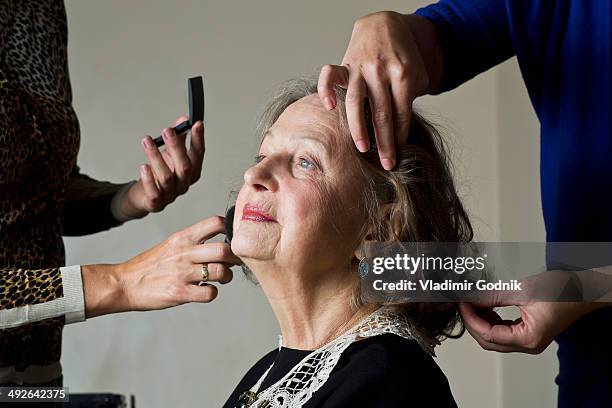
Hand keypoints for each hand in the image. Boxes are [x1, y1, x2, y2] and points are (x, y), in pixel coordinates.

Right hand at [82, 216, 240, 317]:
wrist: (124, 283)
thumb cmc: (151, 265)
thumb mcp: (171, 244)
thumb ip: (195, 241)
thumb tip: (224, 244)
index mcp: (183, 237)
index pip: (215, 223)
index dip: (230, 230)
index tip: (231, 240)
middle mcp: (185, 253)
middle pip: (224, 250)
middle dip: (235, 258)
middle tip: (233, 263)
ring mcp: (182, 273)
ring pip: (221, 272)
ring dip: (226, 277)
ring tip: (220, 278)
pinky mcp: (179, 293)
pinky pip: (210, 293)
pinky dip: (212, 293)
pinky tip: (204, 291)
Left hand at [120, 115, 204, 218]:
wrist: (144, 196)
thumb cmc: (160, 173)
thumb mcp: (170, 153)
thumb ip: (178, 137)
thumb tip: (184, 119)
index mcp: (192, 171)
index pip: (198, 154)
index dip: (198, 139)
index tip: (195, 124)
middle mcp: (184, 183)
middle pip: (185, 166)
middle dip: (176, 147)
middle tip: (167, 130)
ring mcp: (171, 194)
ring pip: (167, 177)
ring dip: (156, 157)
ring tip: (147, 142)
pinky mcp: (156, 203)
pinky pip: (154, 193)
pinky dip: (149, 180)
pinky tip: (144, 167)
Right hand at [317, 12, 441, 169]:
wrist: (385, 26)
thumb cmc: (401, 57)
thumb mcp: (414, 76)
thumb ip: (406, 100)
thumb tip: (396, 134)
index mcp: (403, 75)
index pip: (401, 113)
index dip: (400, 136)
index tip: (398, 155)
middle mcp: (381, 72)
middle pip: (383, 114)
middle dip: (385, 142)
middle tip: (386, 164)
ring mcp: (361, 68)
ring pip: (357, 102)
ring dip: (359, 128)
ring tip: (362, 149)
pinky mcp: (345, 64)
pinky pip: (330, 74)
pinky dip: (326, 89)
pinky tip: (329, 107)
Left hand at [459, 300, 601, 353]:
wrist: (584, 289)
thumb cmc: (563, 290)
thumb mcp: (522, 290)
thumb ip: (493, 296)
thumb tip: (469, 297)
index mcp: (528, 339)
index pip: (489, 335)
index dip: (471, 319)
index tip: (461, 304)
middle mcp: (528, 344)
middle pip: (489, 341)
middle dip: (472, 322)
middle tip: (462, 303)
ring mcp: (528, 339)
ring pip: (494, 337)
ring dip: (480, 320)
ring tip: (471, 302)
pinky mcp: (527, 331)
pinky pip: (502, 330)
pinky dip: (490, 319)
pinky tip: (484, 305)